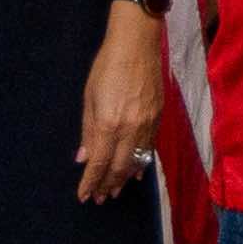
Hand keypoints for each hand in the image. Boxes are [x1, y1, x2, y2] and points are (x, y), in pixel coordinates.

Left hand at [76, 11, 167, 203]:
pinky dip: (141, 164)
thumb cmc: (106, 67)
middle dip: (107, 185)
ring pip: (136, 162)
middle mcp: (130, 129)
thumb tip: (84, 158)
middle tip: (100, 198)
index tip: (84, 196)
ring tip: (116, 191)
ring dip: (124, 178)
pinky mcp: (159, 119)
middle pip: (118, 167)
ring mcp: (147, 125)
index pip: (98, 163)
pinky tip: (136, 173)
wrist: (138, 45)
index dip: (90, 182)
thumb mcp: (89, 97)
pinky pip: (149, 149)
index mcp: (109, 123)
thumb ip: (88, 130)